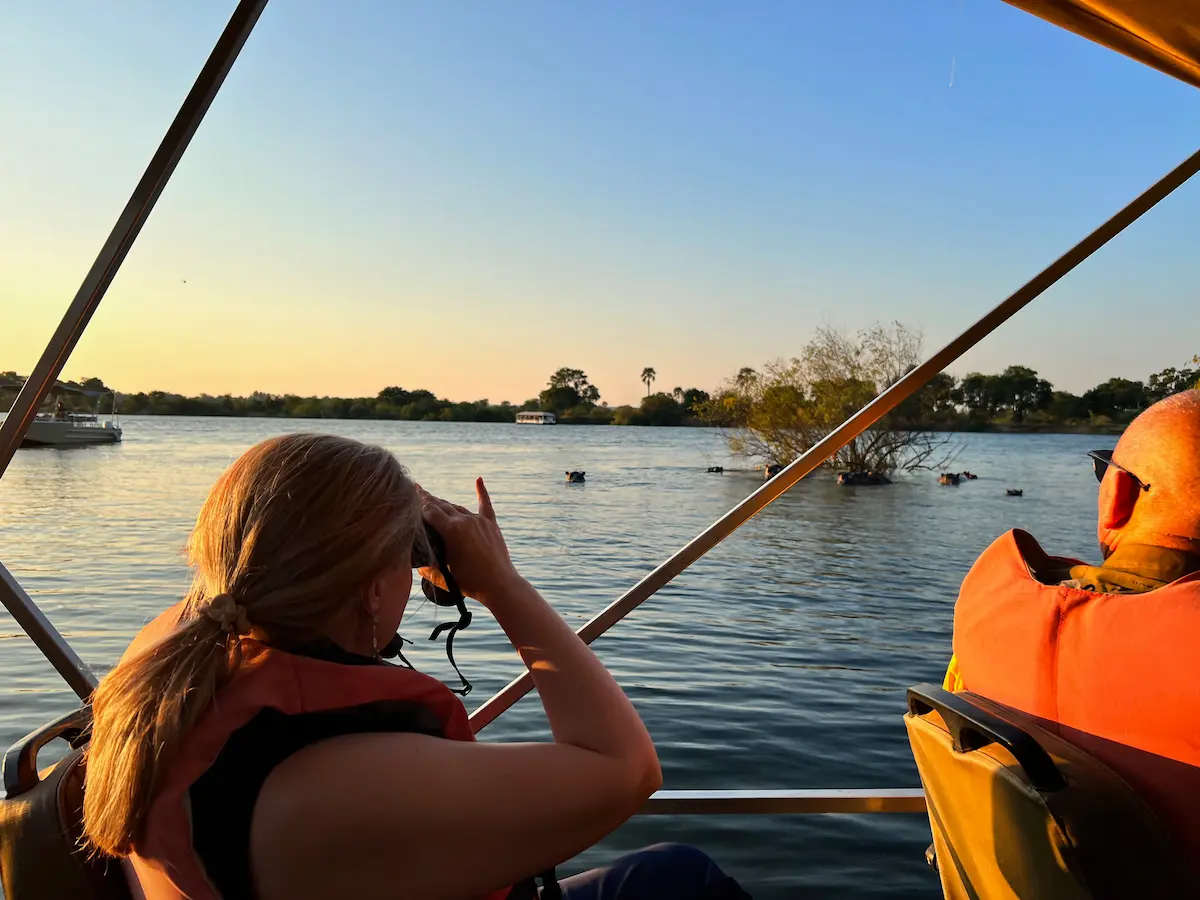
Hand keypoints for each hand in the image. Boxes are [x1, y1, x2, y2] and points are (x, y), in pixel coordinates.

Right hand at [416, 479, 522, 607]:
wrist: (499, 585)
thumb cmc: (469, 582)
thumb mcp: (442, 573)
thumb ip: (427, 563)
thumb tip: (415, 559)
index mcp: (451, 530)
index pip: (430, 512)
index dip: (418, 505)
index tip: (409, 498)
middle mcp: (465, 520)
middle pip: (442, 506)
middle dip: (427, 499)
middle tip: (416, 490)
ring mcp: (479, 521)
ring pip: (457, 507)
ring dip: (445, 504)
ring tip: (434, 499)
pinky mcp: (491, 525)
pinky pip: (485, 505)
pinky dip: (482, 492)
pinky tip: (479, 480)